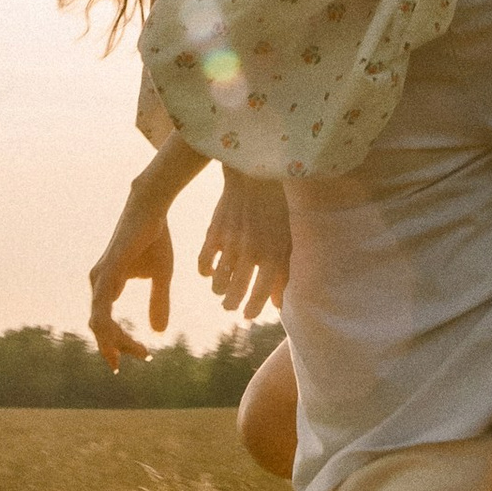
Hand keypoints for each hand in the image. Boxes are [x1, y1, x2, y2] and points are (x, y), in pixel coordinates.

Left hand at [88, 193, 176, 366]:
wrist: (151, 210)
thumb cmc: (154, 239)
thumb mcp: (162, 276)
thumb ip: (158, 302)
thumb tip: (159, 333)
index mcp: (107, 286)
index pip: (106, 323)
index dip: (120, 343)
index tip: (143, 355)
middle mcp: (99, 284)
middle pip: (100, 328)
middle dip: (117, 348)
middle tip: (143, 357)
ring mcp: (100, 278)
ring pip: (98, 321)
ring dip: (115, 341)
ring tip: (139, 352)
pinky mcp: (108, 271)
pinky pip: (101, 305)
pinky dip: (109, 324)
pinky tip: (120, 336)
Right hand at [199, 166, 290, 317]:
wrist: (254, 175)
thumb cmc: (277, 209)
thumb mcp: (287, 239)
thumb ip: (284, 272)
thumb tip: (279, 304)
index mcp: (272, 255)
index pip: (260, 294)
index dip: (253, 309)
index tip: (249, 314)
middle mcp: (250, 253)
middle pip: (236, 293)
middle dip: (232, 305)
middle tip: (231, 306)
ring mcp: (230, 244)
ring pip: (218, 282)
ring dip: (219, 291)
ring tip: (222, 292)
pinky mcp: (214, 233)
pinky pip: (204, 263)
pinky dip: (205, 271)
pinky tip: (210, 272)